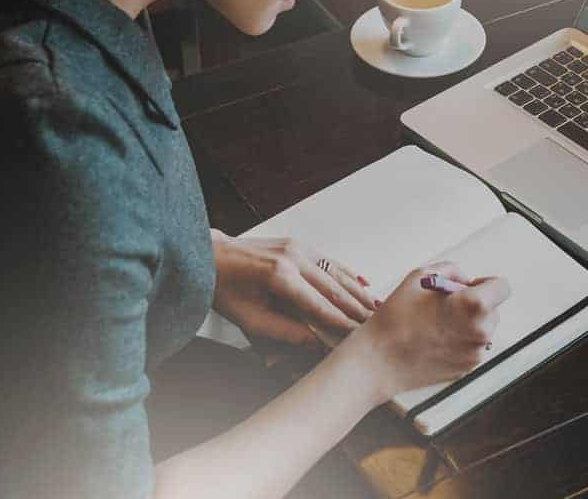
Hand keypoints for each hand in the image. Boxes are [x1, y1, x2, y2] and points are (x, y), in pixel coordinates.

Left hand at [210, 229, 379, 350]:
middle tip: (375, 325)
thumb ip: (286, 333)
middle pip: (335, 288)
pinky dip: (348, 273)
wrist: (210, 256)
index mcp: (279, 276)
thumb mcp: (251, 320)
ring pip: (337, 272)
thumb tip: (317, 344)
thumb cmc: (226, 290)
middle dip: (357, 308)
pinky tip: (363, 284)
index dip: (341, 323)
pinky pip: (330, 261)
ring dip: (358, 291)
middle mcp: (293, 257)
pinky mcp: (299, 244)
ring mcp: (298, 247)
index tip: (357, 336)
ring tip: (376, 308)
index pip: (320, 305)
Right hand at [345, 261, 510, 402]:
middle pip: (492, 309)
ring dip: (468, 323)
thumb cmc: (396, 318)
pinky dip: (461, 340)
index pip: (502, 287)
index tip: (470, 287)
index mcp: (474, 305)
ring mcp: (475, 353)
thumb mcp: (419, 277)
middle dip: (475, 305)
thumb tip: (465, 279)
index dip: (486, 283)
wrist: (379, 361)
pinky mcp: (467, 368)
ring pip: (483, 329)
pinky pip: (472, 346)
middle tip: (445, 306)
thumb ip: (451, 270)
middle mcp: (481, 331)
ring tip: (437, 324)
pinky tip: (436, 339)